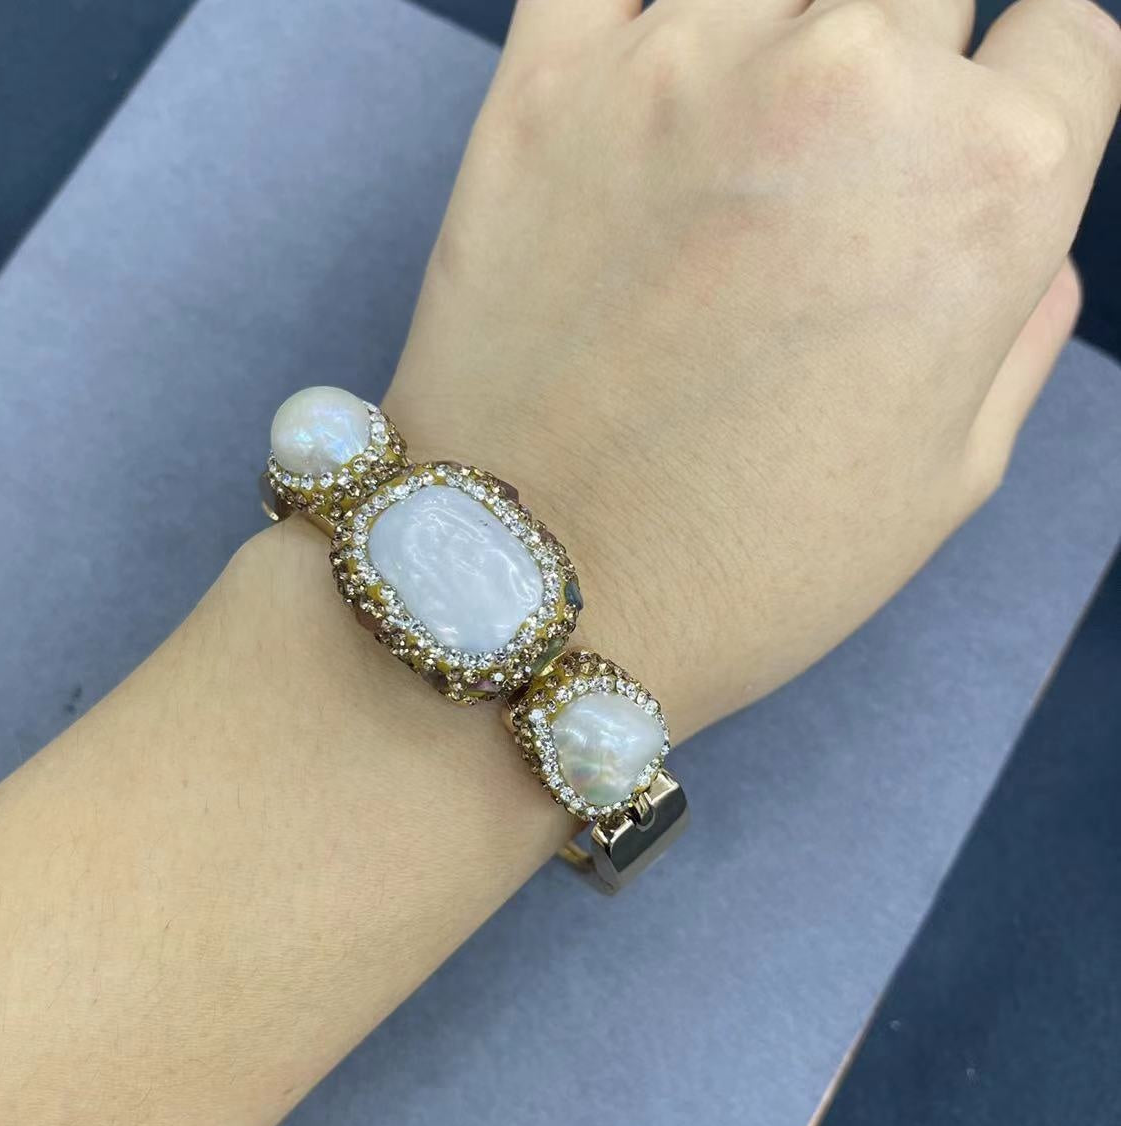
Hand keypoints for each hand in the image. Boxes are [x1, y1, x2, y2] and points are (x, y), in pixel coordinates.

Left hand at [386, 0, 1119, 733]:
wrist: (534, 591)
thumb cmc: (745, 568)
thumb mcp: (947, 479)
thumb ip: (1017, 324)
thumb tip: (1023, 224)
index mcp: (987, 188)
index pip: (1070, 31)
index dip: (1029, 83)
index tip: (979, 118)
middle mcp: (850, 92)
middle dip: (910, 48)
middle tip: (844, 145)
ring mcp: (683, 70)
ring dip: (792, 21)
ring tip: (747, 122)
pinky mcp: (543, 82)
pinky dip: (647, 5)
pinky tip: (660, 71)